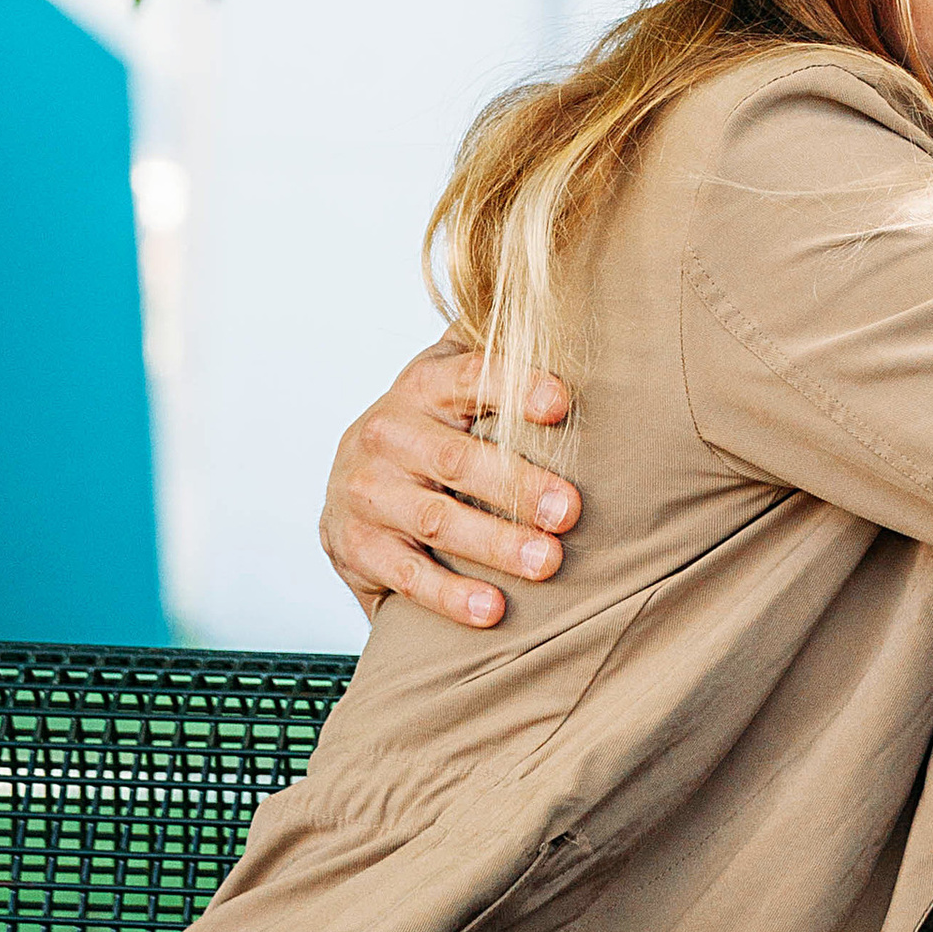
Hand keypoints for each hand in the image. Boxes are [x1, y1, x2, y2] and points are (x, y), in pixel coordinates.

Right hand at [318, 341, 581, 629]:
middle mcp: (387, 433)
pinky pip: (408, 575)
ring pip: (436, 520)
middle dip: (518, 486)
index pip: (469, 377)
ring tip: (547, 562)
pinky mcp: (355, 547)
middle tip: (570, 511)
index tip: (561, 404)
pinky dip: (452, 595)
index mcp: (422, 386)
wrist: (352, 485)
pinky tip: (493, 610)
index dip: (514, 387)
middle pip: (457, 459)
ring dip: (495, 543)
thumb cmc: (434, 431)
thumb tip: (580, 321)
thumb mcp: (456, 387)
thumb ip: (505, 360)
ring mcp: (367, 492)